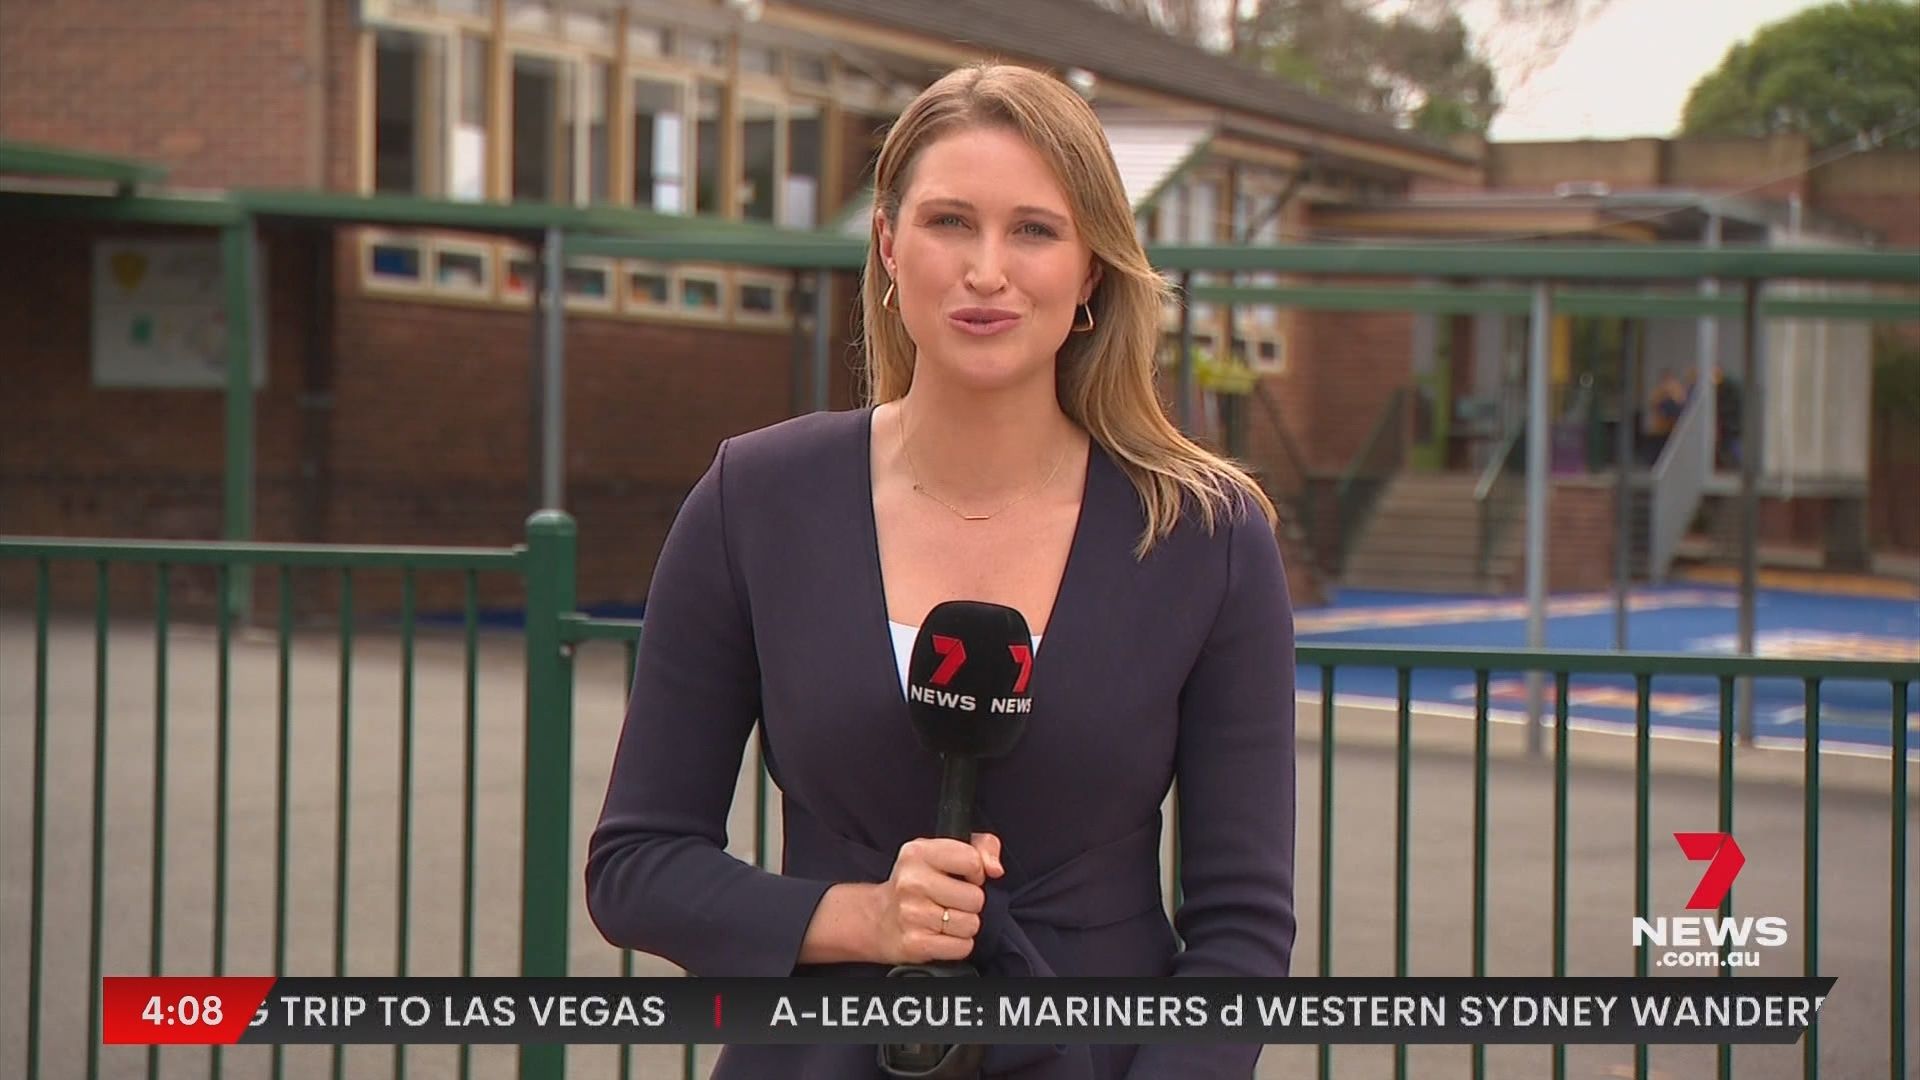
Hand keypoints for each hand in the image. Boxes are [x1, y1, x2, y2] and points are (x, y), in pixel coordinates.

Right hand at [869, 833, 1004, 964]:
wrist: (877, 918)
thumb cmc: (917, 883)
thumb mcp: (943, 852)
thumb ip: (981, 847)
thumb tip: (995, 868)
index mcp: (919, 853)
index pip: (972, 861)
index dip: (976, 873)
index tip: (964, 877)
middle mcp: (912, 882)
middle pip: (975, 898)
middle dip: (970, 903)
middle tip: (952, 901)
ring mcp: (912, 914)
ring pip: (971, 925)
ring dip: (964, 925)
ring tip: (945, 918)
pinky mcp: (915, 943)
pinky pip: (962, 947)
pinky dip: (957, 945)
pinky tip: (941, 935)